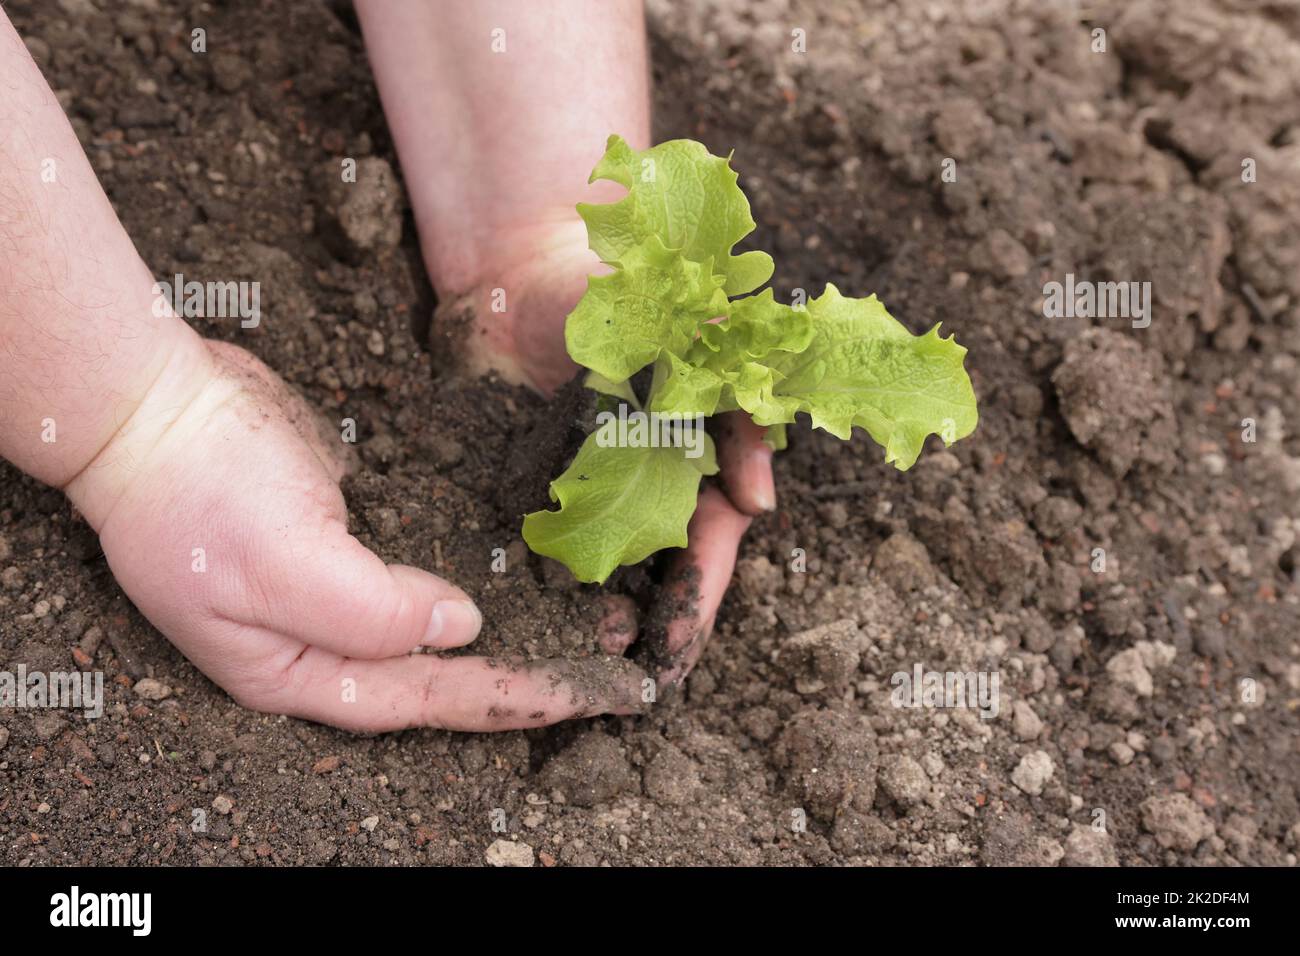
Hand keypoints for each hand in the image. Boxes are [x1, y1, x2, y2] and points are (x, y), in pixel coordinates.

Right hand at [67, 336, 648, 731]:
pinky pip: (423, 567)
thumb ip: (372, 612)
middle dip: (521, 672)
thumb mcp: (283, 562)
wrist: (153, 403)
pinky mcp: (348, 537)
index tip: (582, 692)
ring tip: (586, 620)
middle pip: (435, 675)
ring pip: (436, 625)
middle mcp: (319, 642)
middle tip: (608, 661)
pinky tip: (525, 564)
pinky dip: (475, 568)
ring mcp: (331, 589)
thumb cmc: (198, 489)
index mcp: (297, 670)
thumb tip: (462, 628)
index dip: (503, 699)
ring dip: (511, 624)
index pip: (419, 700)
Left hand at [439, 222, 772, 692]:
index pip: (709, 545)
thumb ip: (739, 411)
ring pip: (603, 566)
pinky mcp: (531, 478)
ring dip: (597, 614)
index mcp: (696, 456)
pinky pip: (542, 538)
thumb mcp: (701, 342)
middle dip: (648, 625)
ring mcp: (587, 482)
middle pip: (658, 572)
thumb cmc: (630, 292)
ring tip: (578, 651)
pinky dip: (544, 576)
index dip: (697, 600)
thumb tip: (758, 503)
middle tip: (624, 671)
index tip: (677, 650)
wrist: (530, 268)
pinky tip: (530, 607)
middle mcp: (646, 480)